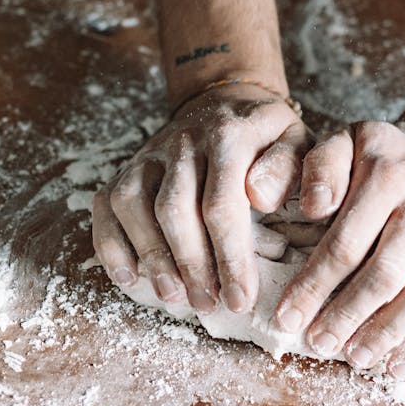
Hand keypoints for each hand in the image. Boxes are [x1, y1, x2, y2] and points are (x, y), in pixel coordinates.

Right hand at [92, 83, 310, 313]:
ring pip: (134, 205)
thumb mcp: (297, 142)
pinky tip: (130, 277)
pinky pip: (106, 205)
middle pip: (174, 210)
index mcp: (230, 136)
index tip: (240, 298)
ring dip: (151, 257)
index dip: (229, 258)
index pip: (222, 205)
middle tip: (207, 305)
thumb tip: (263, 200)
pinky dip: (112, 244)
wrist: (226, 100)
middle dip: (190, 265)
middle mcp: (183, 142)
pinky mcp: (128, 167)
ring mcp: (150, 154)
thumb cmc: (268, 138)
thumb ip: (290, 169)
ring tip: (173, 296)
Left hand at [273, 117, 404, 378]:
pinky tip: (398, 367)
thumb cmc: (385, 155)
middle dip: (347, 316)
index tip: (287, 316)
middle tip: (318, 345)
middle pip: (385, 274)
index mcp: (388, 174)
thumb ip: (319, 168)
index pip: (346, 241)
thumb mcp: (346, 140)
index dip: (314, 285)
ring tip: (354, 359)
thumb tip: (312, 208)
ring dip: (386, 334)